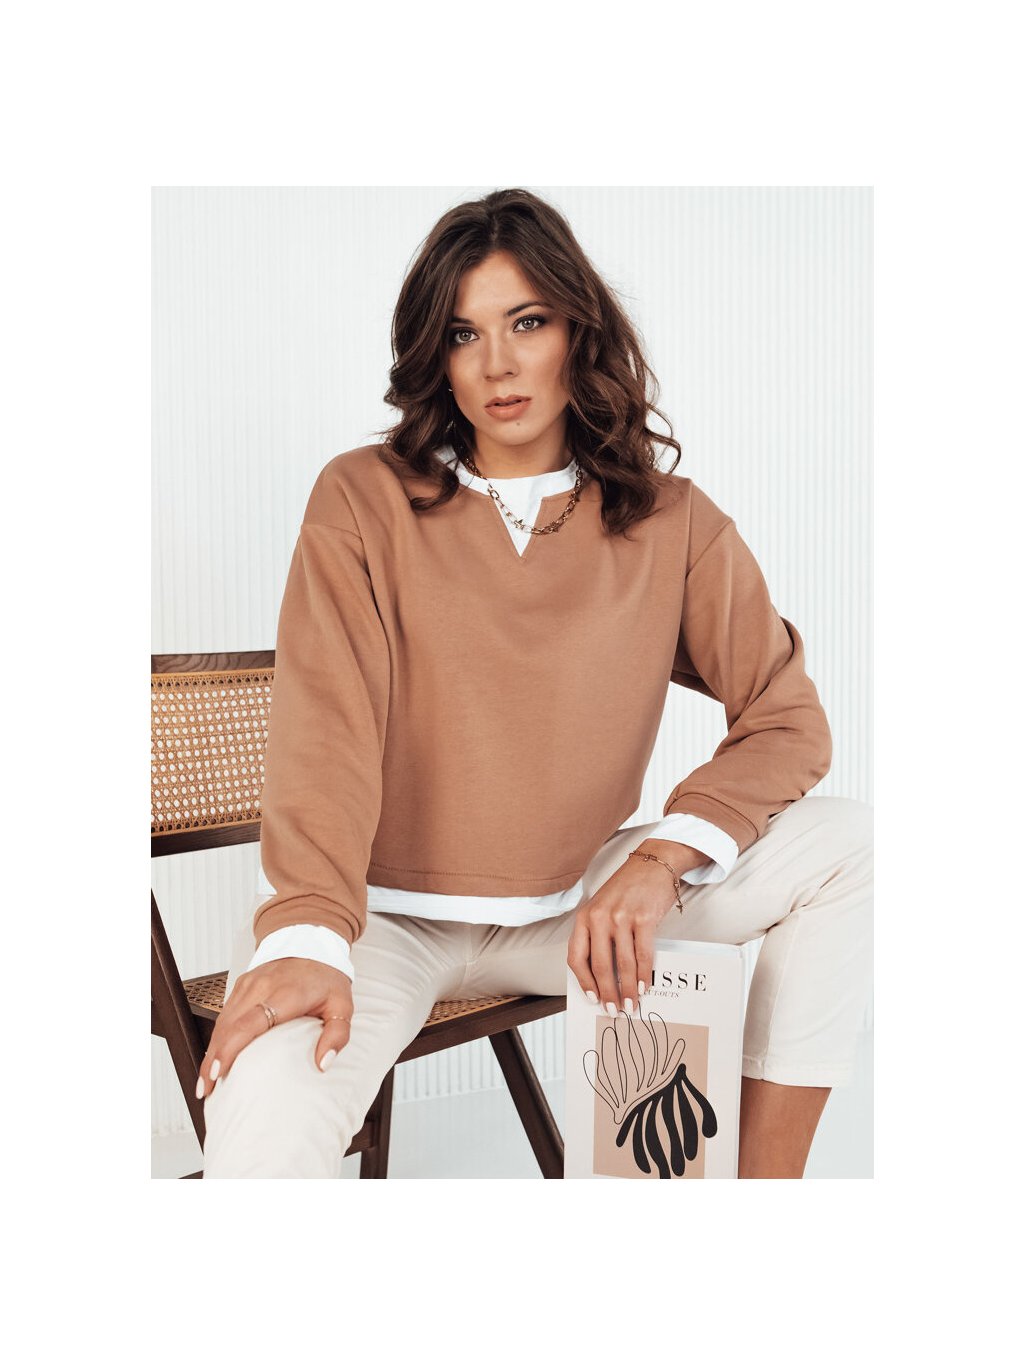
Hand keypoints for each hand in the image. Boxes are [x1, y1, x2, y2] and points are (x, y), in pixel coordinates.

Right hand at [196, 957, 353, 1098]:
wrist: (312, 943)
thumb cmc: (326, 978)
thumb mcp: (341, 1006)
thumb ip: (337, 1035)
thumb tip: (323, 1063)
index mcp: (285, 994)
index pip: (249, 1024)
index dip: (230, 1049)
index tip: (219, 1073)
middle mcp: (261, 987)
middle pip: (228, 1027)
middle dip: (213, 1060)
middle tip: (206, 1089)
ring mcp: (248, 985)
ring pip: (222, 1022)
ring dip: (211, 1052)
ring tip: (206, 1081)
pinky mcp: (241, 985)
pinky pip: (225, 1014)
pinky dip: (217, 1038)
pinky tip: (215, 1057)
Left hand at [567, 842, 704, 1014]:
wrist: (652, 865)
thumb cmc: (626, 890)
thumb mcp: (602, 909)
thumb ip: (597, 936)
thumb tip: (601, 977)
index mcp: (584, 917)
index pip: (576, 957)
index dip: (584, 982)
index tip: (592, 998)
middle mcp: (600, 917)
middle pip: (600, 965)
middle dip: (608, 993)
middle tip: (614, 1009)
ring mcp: (622, 917)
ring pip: (623, 964)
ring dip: (628, 989)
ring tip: (631, 1004)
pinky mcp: (644, 918)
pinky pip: (643, 954)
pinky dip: (644, 974)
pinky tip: (644, 985)